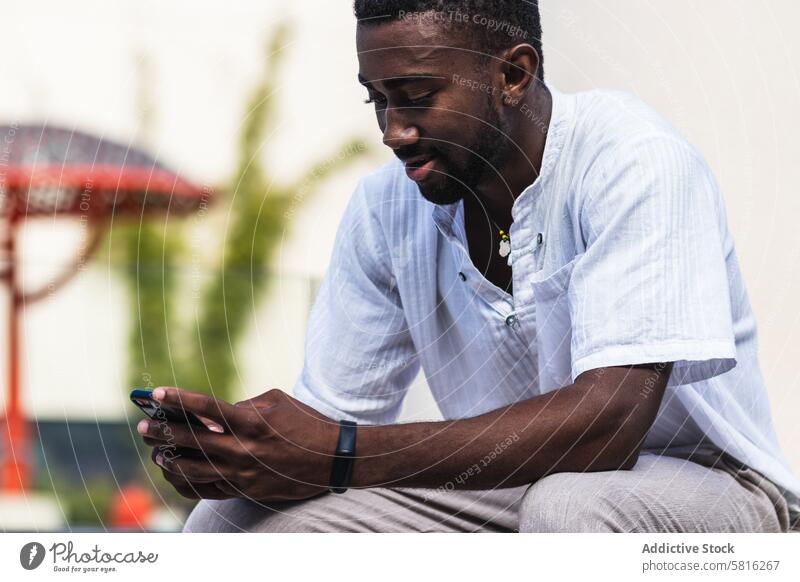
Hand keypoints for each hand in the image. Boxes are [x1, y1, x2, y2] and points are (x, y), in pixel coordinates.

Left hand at [138, 387, 338, 501]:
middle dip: (163, 432)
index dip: (179, 399)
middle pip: (191, 441)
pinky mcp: (245, 490)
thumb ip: (242, 406)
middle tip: (144, 427)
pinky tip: (176, 474)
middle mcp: (243, 450)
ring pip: (192, 470)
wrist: (332, 460)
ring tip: (156, 452)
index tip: (157, 393)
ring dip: (169, 460)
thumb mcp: (276, 402)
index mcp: (251, 422)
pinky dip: (186, 482)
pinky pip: (206, 489)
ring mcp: (242, 474)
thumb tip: (212, 414)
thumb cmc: (305, 423)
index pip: (206, 408)